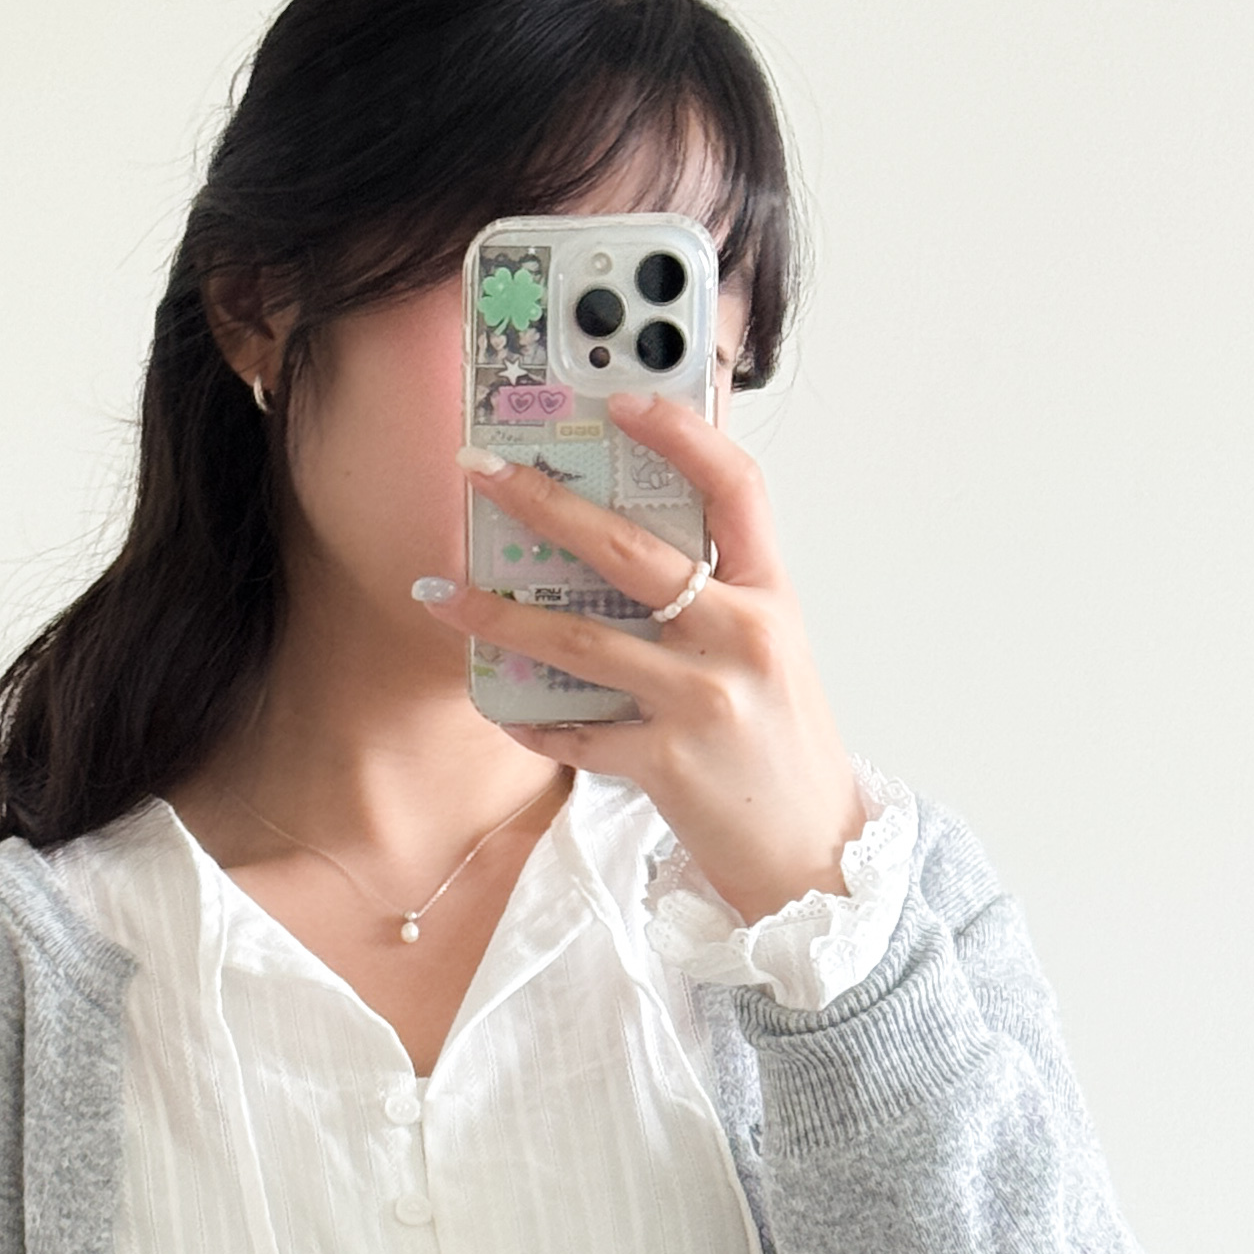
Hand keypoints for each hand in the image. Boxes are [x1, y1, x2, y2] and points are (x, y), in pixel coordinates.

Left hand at [423, 392, 865, 925]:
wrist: (811, 855)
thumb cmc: (783, 747)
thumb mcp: (771, 652)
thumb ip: (718, 596)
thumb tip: (625, 542)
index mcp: (769, 596)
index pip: (735, 486)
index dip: (679, 433)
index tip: (619, 399)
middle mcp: (740, 638)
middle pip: (626, 550)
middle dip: (541, 503)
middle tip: (478, 470)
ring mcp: (702, 701)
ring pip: (580, 641)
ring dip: (500, 614)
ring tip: (442, 591)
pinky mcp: (666, 763)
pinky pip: (577, 732)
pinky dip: (534, 718)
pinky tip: (501, 703)